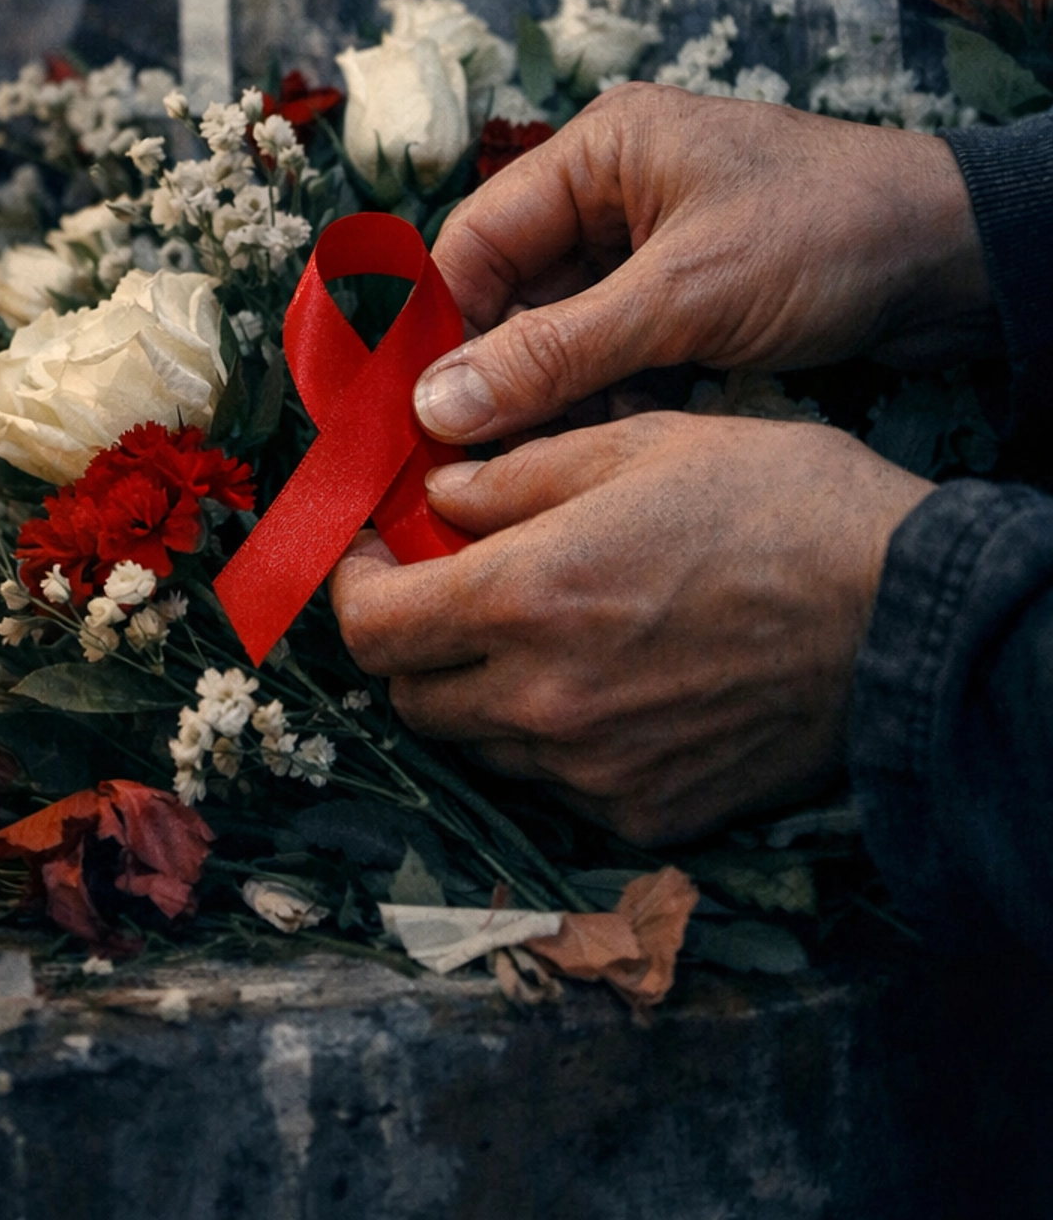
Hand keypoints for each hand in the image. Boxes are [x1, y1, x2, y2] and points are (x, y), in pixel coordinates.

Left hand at [331, 411, 932, 843]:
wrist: (903, 616)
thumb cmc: (779, 506)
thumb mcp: (638, 442)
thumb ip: (515, 473)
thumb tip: (437, 494)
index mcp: (527, 598)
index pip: (371, 626)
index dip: (354, 584)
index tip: (373, 551)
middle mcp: (544, 702)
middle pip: (412, 694)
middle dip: (411, 636)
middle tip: (448, 581)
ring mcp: (595, 773)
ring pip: (477, 744)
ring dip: (477, 688)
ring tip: (535, 625)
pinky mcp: (647, 815)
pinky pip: (555, 784)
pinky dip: (551, 737)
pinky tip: (604, 679)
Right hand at [414, 83, 992, 444]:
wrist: (963, 255)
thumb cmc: (831, 235)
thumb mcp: (683, 297)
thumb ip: (556, 352)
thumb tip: (437, 404)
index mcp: (599, 150)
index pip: (476, 238)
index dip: (441, 325)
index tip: (417, 414)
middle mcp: (614, 189)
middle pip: (515, 290)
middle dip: (503, 375)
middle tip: (477, 462)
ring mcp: (654, 243)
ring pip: (566, 331)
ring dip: (559, 397)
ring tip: (549, 467)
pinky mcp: (692, 293)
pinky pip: (619, 350)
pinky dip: (612, 398)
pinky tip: (616, 450)